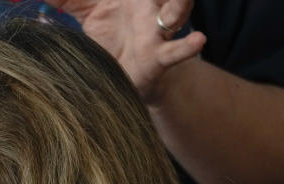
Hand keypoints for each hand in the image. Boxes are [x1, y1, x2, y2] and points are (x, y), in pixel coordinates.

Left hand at [43, 0, 204, 101]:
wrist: (126, 77)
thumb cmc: (109, 37)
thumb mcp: (86, 12)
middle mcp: (147, 5)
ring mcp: (155, 30)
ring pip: (175, 11)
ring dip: (180, 4)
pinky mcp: (159, 56)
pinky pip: (175, 51)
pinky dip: (187, 47)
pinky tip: (198, 40)